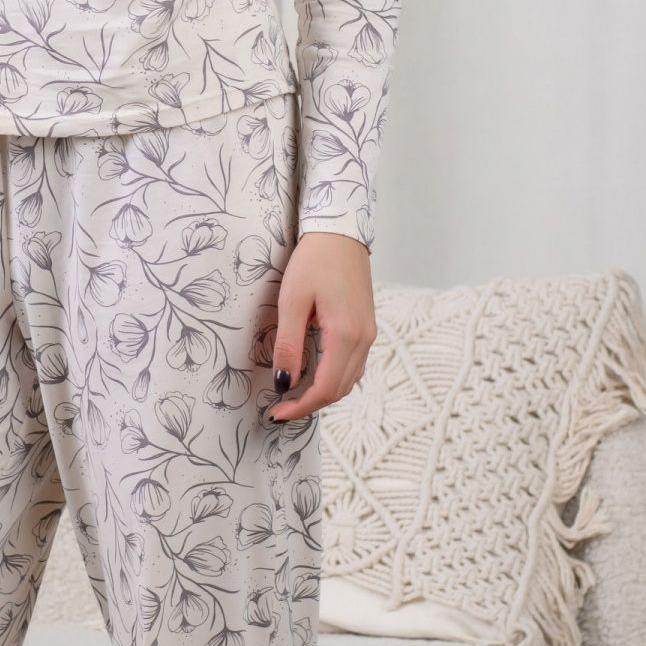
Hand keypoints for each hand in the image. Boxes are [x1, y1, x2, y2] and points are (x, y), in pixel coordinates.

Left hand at [269, 232, 376, 421]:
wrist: (340, 233)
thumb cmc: (314, 261)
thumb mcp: (292, 301)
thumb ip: (288, 345)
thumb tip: (283, 382)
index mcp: (346, 334)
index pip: (326, 388)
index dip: (301, 406)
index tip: (276, 413)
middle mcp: (364, 339)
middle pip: (340, 389)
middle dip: (310, 404)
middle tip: (280, 409)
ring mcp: (369, 333)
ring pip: (348, 379)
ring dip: (323, 393)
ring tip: (293, 395)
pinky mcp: (365, 327)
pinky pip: (353, 364)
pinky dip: (334, 378)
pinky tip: (313, 375)